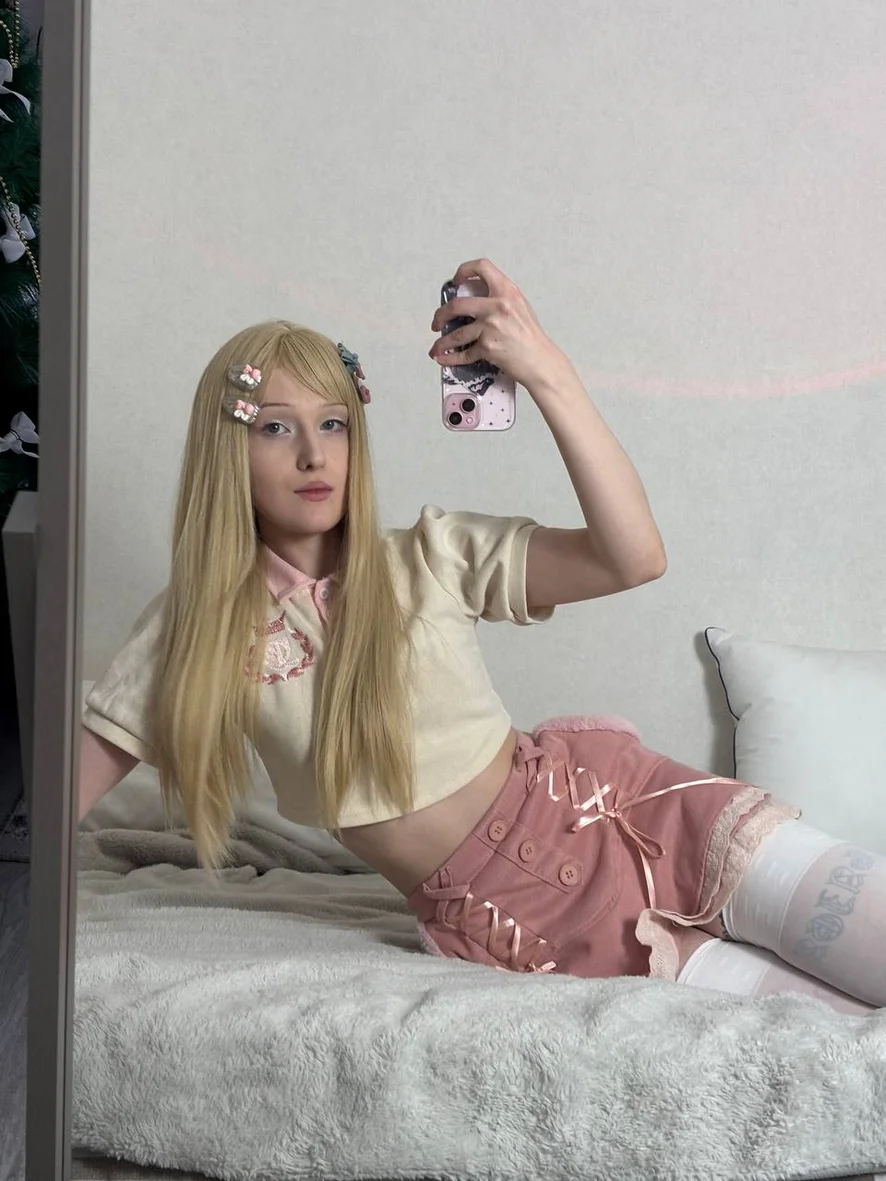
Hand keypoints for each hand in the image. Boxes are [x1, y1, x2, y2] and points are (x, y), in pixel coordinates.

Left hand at [428, 258, 570, 391]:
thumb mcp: (519, 306)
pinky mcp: (488, 347)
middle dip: (440, 315)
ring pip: (455, 334)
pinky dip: (451, 359)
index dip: (463, 271)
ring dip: (442, 343)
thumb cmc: (531, 336)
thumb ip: (499, 297)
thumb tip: (474, 295)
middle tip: (437, 322)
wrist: (540, 360)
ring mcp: (491, 327)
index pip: (481, 267)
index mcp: (506, 290)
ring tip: (436, 348)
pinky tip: (444, 360)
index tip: (455, 282)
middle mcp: (497, 306)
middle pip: (456, 305)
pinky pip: (464, 354)